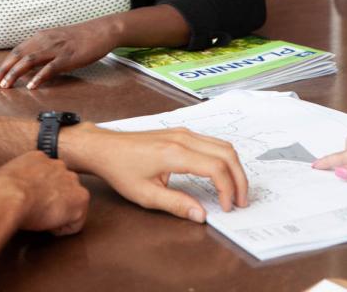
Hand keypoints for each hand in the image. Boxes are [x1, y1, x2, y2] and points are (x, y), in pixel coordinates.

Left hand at [0, 21, 115, 89]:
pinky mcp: (69, 57)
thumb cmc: (81, 37)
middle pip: (19, 55)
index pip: (17, 50)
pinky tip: (31, 86)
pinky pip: (50, 67)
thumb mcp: (57, 40)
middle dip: (4, 70)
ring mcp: (57, 49)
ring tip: (6, 85)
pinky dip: (39, 77)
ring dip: (16, 73)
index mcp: (42, 37)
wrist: (102, 30)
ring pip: (30, 61)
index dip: (4, 64)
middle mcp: (46, 41)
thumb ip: (43, 50)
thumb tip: (29, 66)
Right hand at [0, 151, 89, 234]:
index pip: (47, 176)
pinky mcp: (80, 199)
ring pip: (71, 205)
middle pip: (63, 188)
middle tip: (35, 212)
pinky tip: (47, 224)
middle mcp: (58, 165)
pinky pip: (75, 223)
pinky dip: (62, 229)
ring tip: (40, 218)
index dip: (39, 194)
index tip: (28, 202)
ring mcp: (71, 181)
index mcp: (38, 158)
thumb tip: (5, 192)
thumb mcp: (3, 179)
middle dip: (53, 202)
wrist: (6, 195)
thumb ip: (14, 181)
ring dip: (58, 215)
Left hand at [63, 125, 248, 221]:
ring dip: (234, 168)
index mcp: (175, 153)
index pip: (216, 169)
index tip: (228, 208)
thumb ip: (176, 205)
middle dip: (239, 179)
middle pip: (227, 154)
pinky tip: (221, 176)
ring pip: (223, 145)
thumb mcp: (146, 195)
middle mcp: (183, 138)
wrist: (104, 147)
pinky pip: (212, 142)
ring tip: (235, 190)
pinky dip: (223, 159)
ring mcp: (184, 132)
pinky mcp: (181, 132)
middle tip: (241, 201)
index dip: (228, 190)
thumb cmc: (121, 170)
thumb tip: (202, 215)